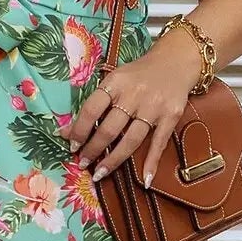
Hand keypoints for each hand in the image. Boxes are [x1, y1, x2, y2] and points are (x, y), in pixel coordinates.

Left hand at [68, 26, 204, 185]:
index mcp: (115, 82)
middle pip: (109, 129)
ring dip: (114, 160)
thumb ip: (95, 104)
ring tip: (100, 174)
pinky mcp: (171, 116)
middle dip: (93, 149)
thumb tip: (65, 131)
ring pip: (131, 140)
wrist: (176, 60)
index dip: (79, 130)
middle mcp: (134, 94)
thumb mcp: (115, 80)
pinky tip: (145, 180)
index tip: (72, 146)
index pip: (91, 109)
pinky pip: (159, 143)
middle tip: (83, 164)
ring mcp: (154, 107)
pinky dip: (151, 162)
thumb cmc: (139, 73)